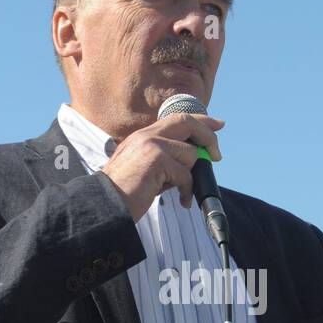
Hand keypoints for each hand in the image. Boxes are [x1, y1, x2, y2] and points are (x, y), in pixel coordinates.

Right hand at [102, 114, 225, 222]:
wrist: (104, 204)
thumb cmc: (125, 193)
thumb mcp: (145, 168)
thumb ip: (165, 158)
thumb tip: (195, 158)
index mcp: (143, 136)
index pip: (177, 118)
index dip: (201, 120)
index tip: (217, 124)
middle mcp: (147, 136)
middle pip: (187, 122)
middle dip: (208, 136)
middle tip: (217, 154)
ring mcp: (151, 146)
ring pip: (189, 154)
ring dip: (189, 176)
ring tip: (177, 190)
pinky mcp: (157, 161)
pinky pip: (186, 175)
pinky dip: (187, 191)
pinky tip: (182, 201)